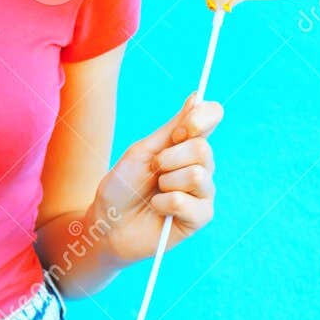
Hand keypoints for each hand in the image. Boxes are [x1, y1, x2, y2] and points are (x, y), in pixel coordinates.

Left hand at [90, 92, 222, 264]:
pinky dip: (165, 203)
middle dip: (168, 159)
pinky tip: (158, 209)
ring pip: (197, 174)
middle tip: (152, 171)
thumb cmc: (122, 186)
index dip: (201, 118)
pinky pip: (188, 202)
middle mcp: (200, 165)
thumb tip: (198, 96)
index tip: (179, 132)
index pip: (212, 116)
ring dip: (165, 182)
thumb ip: (173, 127)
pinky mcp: (200, 217)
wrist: (107, 223)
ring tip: (154, 193)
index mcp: (186, 144)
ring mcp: (202, 191)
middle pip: (202, 148)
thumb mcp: (143, 151)